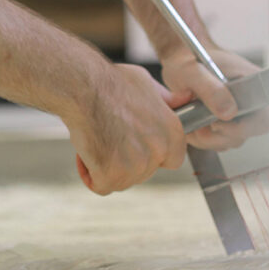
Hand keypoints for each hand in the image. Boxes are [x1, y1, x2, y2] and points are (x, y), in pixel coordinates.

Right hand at [67, 63, 188, 194]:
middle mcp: (157, 150)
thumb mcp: (147, 84)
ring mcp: (135, 165)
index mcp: (172, 132)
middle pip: (143, 173)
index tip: (136, 147)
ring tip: (96, 142)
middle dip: (126, 161)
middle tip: (109, 139)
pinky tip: (85, 155)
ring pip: (122, 180)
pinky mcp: (111, 173)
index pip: (172, 161)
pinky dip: (90, 174)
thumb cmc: (110, 83)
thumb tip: (184, 100)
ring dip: (106, 168)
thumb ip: (166, 100)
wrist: (84, 88)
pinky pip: (101, 186)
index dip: (152, 156)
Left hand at [160, 47, 268, 150]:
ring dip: (209, 138)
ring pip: (231, 139)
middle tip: (199, 126)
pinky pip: (219, 139)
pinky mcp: (225, 121)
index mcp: (253, 83)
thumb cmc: (188, 59)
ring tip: (191, 121)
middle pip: (247, 133)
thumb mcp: (192, 71)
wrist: (180, 59)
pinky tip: (191, 125)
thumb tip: (229, 112)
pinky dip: (203, 138)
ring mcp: (238, 112)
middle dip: (220, 135)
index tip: (216, 124)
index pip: (262, 117)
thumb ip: (210, 89)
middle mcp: (250, 100)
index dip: (243, 127)